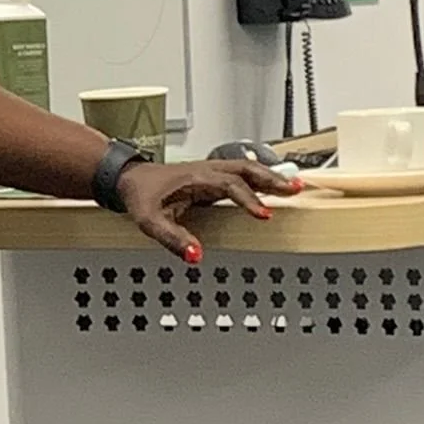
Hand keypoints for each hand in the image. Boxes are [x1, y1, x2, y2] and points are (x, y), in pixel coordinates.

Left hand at [116, 158, 298, 261]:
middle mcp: (206, 170)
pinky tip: (272, 184)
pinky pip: (240, 173)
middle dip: (271, 180)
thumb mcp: (150, 221)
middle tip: (295, 189)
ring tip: (293, 186)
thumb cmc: (140, 195)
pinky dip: (259, 177)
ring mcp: (210, 171)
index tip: (264, 214)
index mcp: (195, 177)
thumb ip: (172, 239)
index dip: (248, 199)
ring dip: (270, 176)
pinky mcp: (211, 176)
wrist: (129, 179)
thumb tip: (195, 255)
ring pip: (246, 168)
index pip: (230, 185)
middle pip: (246, 169)